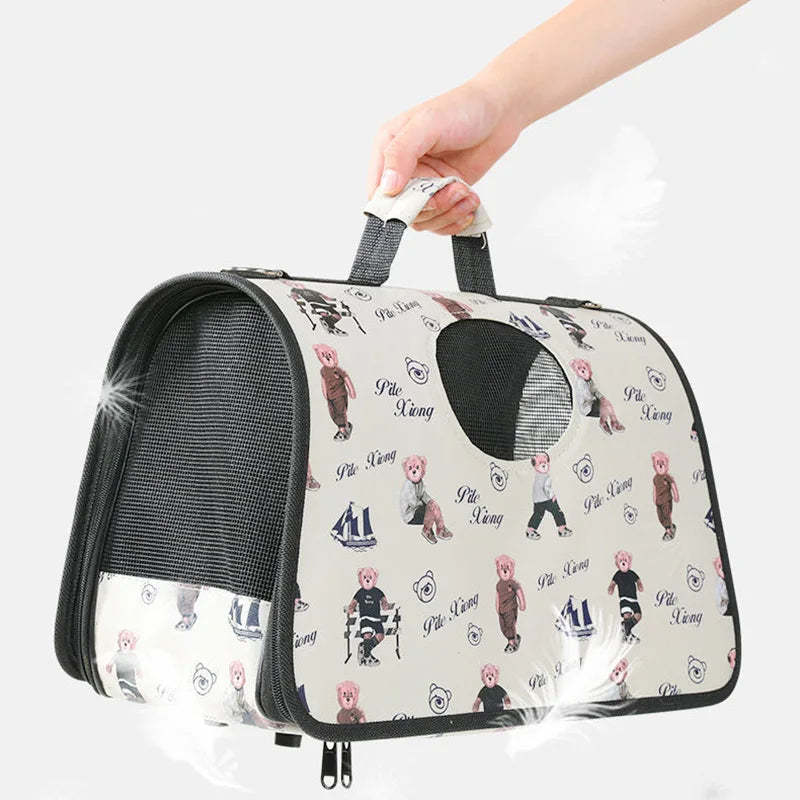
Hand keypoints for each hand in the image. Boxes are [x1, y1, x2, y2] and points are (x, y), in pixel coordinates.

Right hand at [367, 82, 520, 234]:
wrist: (500, 112)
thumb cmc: (463, 107)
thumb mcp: (427, 123)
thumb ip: (401, 153)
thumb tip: (387, 187)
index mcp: (388, 149)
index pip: (377, 193)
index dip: (395, 206)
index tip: (420, 202)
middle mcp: (403, 170)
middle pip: (403, 212)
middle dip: (432, 207)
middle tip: (455, 190)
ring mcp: (425, 185)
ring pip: (424, 221)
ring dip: (448, 214)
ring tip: (466, 194)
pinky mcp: (444, 194)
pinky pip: (442, 222)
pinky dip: (456, 220)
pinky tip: (469, 204)